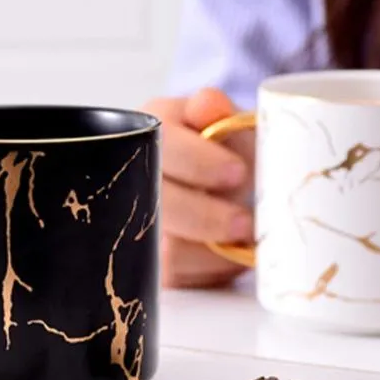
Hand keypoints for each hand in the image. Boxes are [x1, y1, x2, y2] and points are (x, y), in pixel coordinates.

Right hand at [143, 88, 253, 288]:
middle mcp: (133, 176)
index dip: (199, 161)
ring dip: (212, 249)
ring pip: (164, 247)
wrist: (221, 187)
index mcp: (150, 131)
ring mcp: (135, 223)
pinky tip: (230, 254)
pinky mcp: (147, 262)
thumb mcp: (228, 122)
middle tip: (247, 222)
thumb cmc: (224, 150)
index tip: (238, 173)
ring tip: (246, 240)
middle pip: (155, 203)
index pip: (163, 144)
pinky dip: (212, 268)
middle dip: (206, 217)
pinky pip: (176, 275)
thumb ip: (220, 112)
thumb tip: (209, 104)